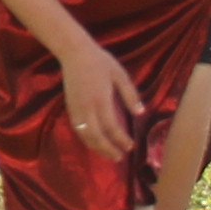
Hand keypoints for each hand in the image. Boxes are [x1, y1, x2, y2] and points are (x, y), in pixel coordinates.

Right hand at [55, 35, 141, 160]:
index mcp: (101, 100)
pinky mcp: (70, 107)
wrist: (74, 52)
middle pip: (96, 136)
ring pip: (85, 135)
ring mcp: (76, 109)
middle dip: (108, 150)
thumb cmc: (100, 61)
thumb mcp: (120, 75)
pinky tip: (94, 142)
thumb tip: (140, 113)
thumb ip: (130, 95)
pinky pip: (78, 129)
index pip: (111, 127)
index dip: (121, 140)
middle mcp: (87, 108)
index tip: (131, 146)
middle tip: (119, 158)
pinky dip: (87, 139)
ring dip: (96, 148)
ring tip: (108, 154)